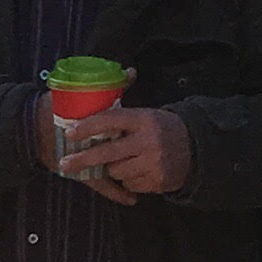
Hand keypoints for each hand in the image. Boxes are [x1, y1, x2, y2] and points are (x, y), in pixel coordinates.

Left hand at [51, 102, 189, 201]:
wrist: (196, 148)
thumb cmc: (162, 129)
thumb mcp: (147, 114)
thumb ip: (125, 110)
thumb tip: (121, 77)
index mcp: (143, 119)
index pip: (111, 120)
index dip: (88, 126)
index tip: (70, 132)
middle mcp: (148, 140)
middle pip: (108, 152)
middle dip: (83, 159)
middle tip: (65, 163)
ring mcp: (153, 162)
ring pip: (116, 171)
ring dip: (112, 169)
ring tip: (121, 161)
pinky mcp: (157, 180)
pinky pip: (129, 184)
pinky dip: (128, 180)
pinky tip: (136, 170)